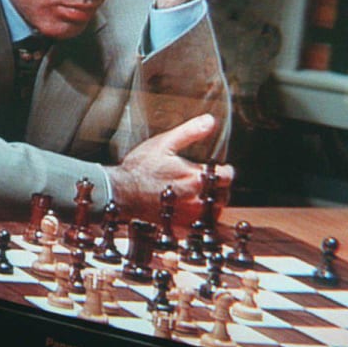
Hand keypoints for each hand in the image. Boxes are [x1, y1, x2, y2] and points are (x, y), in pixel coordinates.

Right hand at [108, 114, 232, 225]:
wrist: (120, 192)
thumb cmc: (140, 168)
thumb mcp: (164, 143)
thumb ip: (190, 132)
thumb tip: (210, 121)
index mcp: (195, 177)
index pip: (226, 176)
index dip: (225, 170)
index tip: (219, 168)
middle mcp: (195, 199)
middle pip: (223, 196)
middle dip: (219, 187)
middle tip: (210, 181)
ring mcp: (188, 215)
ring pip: (213, 211)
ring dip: (212, 202)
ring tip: (202, 193)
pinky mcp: (180, 225)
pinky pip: (201, 224)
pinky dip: (201, 216)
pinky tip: (191, 207)